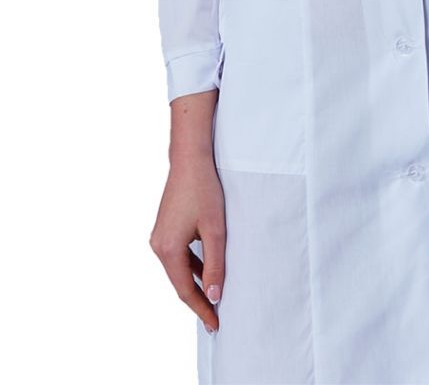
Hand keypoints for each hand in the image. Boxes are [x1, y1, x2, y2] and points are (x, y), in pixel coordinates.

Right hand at [149, 152, 225, 332]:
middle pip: (179, 282)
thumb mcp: (215, 230)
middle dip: (198, 300)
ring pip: (178, 270)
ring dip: (194, 284)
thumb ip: (215, 265)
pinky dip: (191, 267)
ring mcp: (159, 237)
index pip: (185, 290)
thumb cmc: (204, 191)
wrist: (190, 160)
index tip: (216, 324)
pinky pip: (177, 257)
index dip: (201, 309)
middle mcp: (157, 246)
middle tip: (216, 318)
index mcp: (168, 249)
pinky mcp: (164, 229)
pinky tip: (205, 273)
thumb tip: (214, 296)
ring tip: (213, 300)